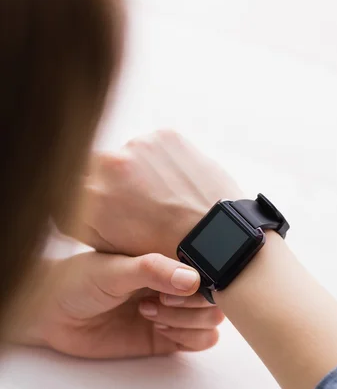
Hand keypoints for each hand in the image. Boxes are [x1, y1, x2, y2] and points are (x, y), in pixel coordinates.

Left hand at [6, 253, 223, 358]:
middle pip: (215, 299)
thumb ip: (152, 270)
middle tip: (155, 301)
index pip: (209, 269)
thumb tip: (194, 280)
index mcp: (167, 260)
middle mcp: (175, 285)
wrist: (52, 315)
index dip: (200, 281)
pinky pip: (200, 342)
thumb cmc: (78, 282)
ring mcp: (174, 312)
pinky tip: (158, 328)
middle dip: (191, 304)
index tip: (173, 285)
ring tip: (151, 314)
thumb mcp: (112, 268)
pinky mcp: (167, 339)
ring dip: (187, 322)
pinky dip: (188, 339)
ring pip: (211, 322)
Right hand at [61, 131, 242, 258]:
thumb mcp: (112, 247)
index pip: (68, 184)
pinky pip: (154, 146)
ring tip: (163, 199)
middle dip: (113, 184)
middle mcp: (109, 162)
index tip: (105, 208)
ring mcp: (139, 145)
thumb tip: (67, 202)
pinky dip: (161, 162)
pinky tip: (176, 185)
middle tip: (139, 207)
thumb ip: (82, 221)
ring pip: (128, 156)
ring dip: (137, 171)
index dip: (86, 199)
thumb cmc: (165, 252)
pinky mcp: (166, 135)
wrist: (218, 238)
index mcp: (89, 193)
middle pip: (99, 167)